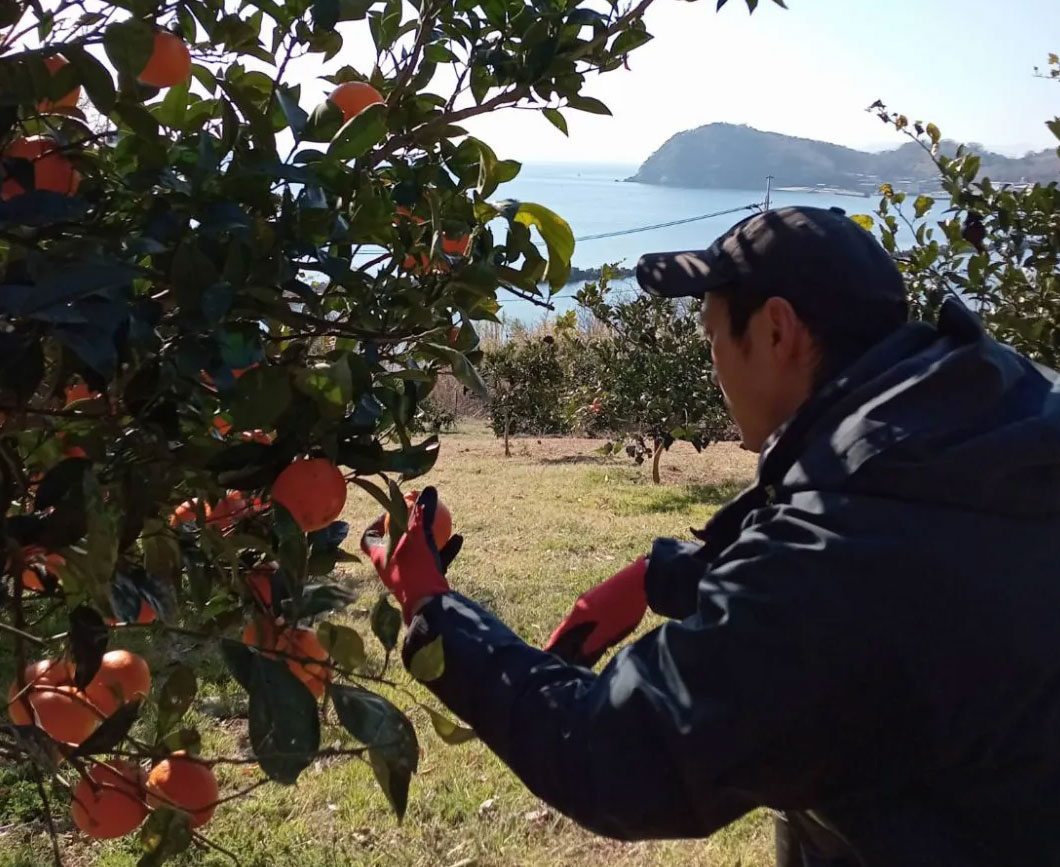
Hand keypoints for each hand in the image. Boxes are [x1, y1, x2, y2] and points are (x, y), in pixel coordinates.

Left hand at [361, 487, 462, 622]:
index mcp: (379, 556)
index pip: (368, 537)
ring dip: (430, 538)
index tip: (390, 512)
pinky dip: (443, 551)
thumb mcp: (420, 535)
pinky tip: (458, 539)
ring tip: (444, 524)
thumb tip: (429, 488)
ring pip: (416, 553)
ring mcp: (406, 578)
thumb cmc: (416, 567)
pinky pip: (432, 563)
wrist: (429, 605)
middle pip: (394, 543)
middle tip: (418, 515)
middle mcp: (389, 568)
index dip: (375, 523)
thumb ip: (424, 512)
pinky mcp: (423, 585)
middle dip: (407, 528)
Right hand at [544, 557, 647, 666]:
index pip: (562, 631)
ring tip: (579, 646)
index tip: (547, 651)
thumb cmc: (624, 605)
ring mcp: (590, 597)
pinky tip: (596, 631)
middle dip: (567, 639)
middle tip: (564, 654)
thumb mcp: (610, 629)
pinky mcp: (600, 595)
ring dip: (579, 632)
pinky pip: (589, 613)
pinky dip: (588, 624)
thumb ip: (595, 642)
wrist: (640, 579)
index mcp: (580, 611)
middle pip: (570, 624)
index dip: (555, 642)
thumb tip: (582, 653)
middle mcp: (581, 603)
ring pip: (581, 619)